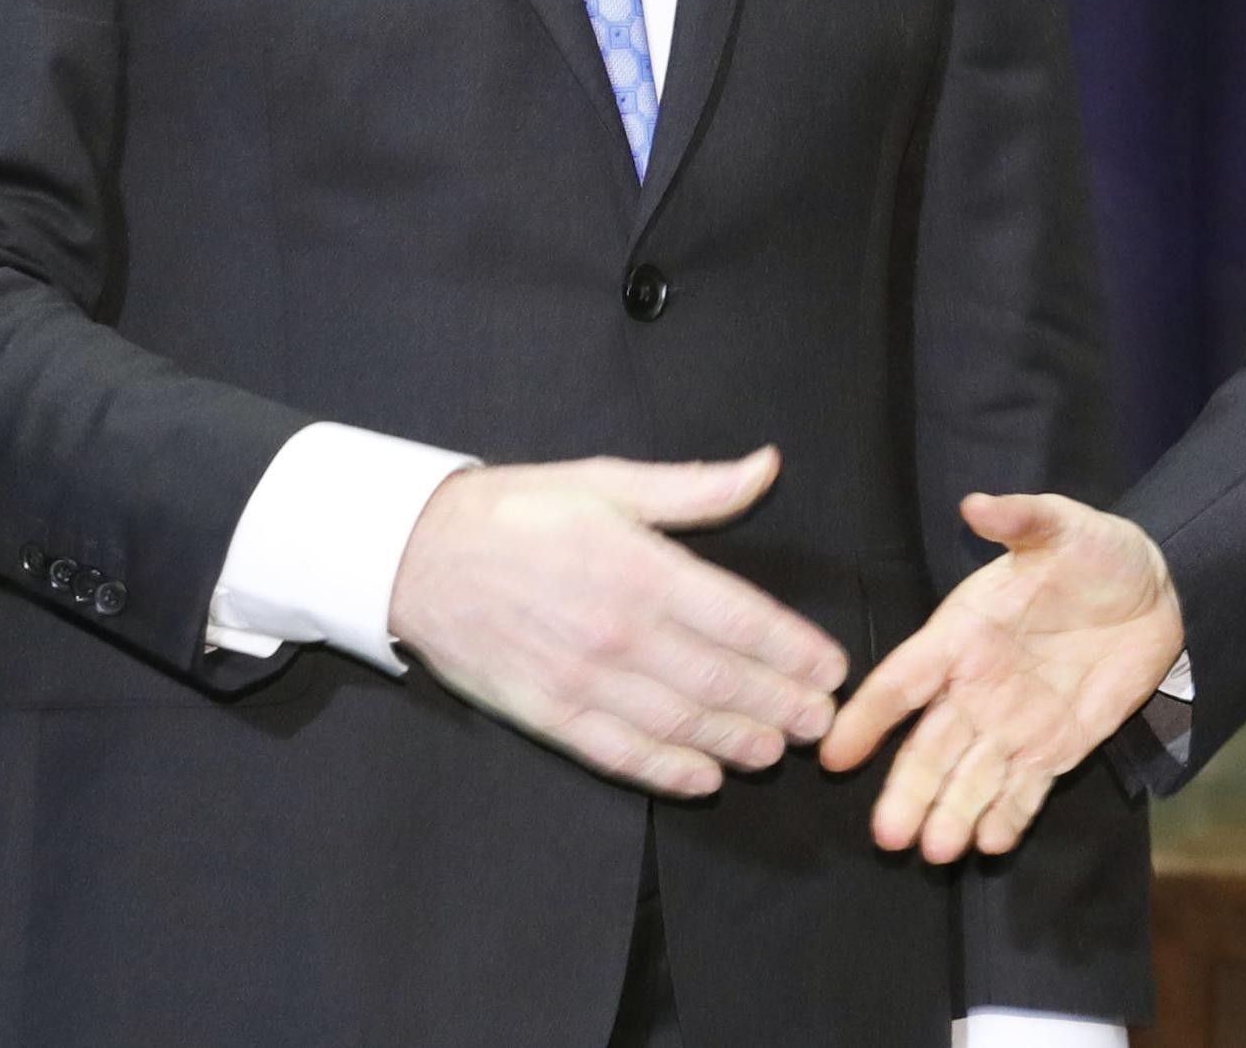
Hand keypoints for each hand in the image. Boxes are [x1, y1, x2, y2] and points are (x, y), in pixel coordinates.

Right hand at [384, 444, 848, 797]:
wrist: (414, 554)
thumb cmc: (519, 511)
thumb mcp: (609, 480)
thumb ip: (695, 488)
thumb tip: (768, 466)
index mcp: (639, 567)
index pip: (740, 619)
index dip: (793, 650)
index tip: (832, 669)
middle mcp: (616, 629)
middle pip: (719, 681)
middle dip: (780, 705)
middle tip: (821, 723)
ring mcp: (579, 678)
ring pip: (677, 724)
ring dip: (735, 743)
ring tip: (776, 751)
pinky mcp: (545, 713)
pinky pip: (617, 753)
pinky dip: (665, 771)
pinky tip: (704, 780)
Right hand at [822, 491, 1184, 861]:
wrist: (1157, 590)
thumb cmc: (1096, 553)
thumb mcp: (1064, 526)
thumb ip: (1021, 519)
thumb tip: (977, 504)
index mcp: (962, 636)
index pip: (903, 680)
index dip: (868, 716)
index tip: (834, 752)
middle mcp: (975, 689)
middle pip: (928, 747)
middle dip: (907, 790)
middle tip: (888, 834)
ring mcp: (1013, 725)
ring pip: (969, 778)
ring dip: (949, 814)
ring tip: (935, 850)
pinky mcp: (1055, 749)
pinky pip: (1024, 792)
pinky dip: (1007, 819)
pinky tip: (989, 845)